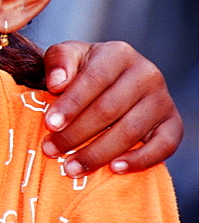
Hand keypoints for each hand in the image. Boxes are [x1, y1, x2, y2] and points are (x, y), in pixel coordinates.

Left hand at [40, 40, 182, 175]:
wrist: (111, 80)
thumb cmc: (83, 69)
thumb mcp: (67, 55)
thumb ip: (58, 61)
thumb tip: (57, 83)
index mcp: (118, 53)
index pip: (94, 80)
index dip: (71, 104)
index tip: (50, 124)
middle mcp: (146, 73)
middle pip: (109, 109)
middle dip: (76, 133)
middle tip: (51, 150)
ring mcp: (162, 99)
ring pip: (130, 131)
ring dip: (97, 153)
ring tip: (71, 167)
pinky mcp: (173, 123)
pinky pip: (164, 145)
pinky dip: (140, 160)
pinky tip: (114, 168)